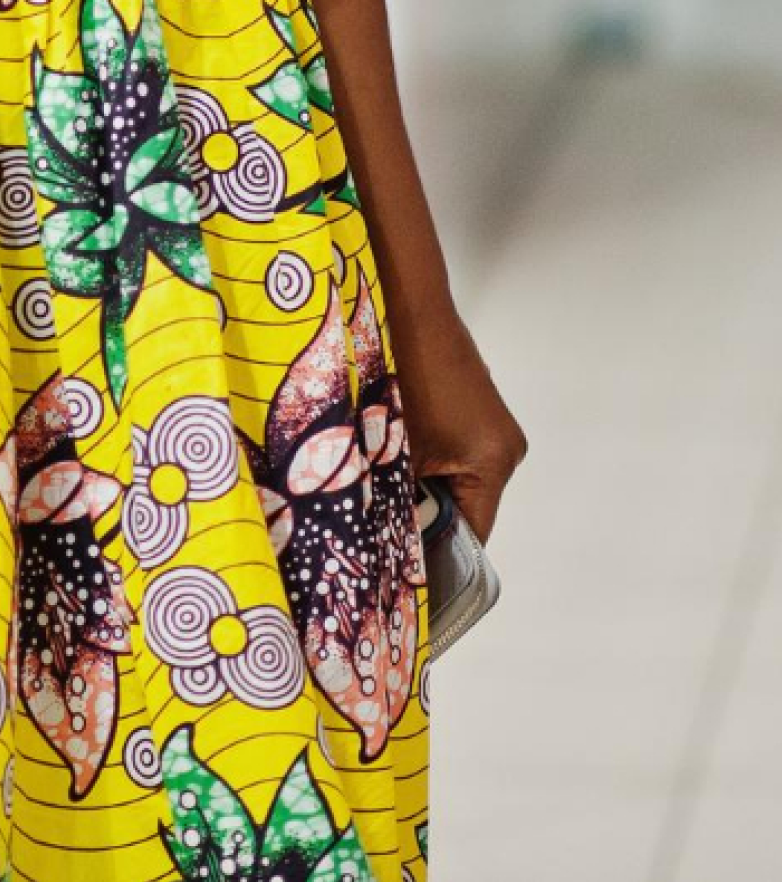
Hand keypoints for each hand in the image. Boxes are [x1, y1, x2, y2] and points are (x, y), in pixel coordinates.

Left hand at [395, 310, 526, 542]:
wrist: (407, 304)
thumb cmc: (405, 368)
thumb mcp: (396, 443)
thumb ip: (396, 492)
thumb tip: (380, 531)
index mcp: (494, 461)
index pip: (472, 534)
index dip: (438, 556)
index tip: (409, 577)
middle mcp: (503, 447)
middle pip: (464, 506)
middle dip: (423, 517)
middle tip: (382, 534)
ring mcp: (490, 425)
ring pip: (453, 478)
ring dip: (419, 485)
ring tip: (377, 493)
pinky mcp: (473, 408)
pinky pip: (452, 451)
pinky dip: (423, 459)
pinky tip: (387, 456)